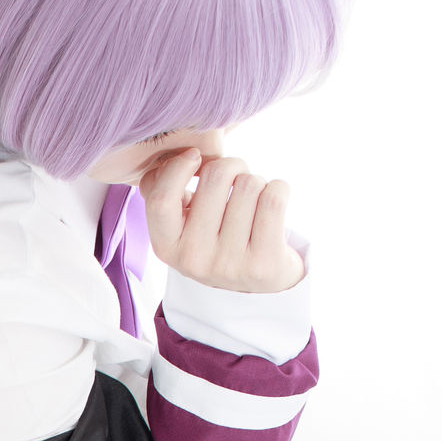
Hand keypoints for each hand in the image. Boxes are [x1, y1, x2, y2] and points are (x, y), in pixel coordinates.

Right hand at [139, 149, 303, 295]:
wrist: (258, 282)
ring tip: (253, 202)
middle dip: (231, 166)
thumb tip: (168, 160)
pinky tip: (273, 204)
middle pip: (216, 177)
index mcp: (167, 247)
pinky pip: (275, 197)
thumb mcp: (181, 224)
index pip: (161, 199)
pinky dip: (280, 188)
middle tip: (235, 181)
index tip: (195, 157)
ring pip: (249, 183)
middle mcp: (194, 260)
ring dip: (256, 182)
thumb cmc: (216, 237)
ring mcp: (229, 265)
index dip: (179, 167)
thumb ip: (164, 190)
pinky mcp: (264, 263)